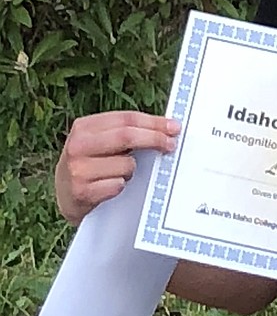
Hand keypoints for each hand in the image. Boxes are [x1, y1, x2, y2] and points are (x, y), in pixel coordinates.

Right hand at [56, 111, 179, 225]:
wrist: (64, 197)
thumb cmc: (90, 165)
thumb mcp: (99, 142)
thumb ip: (124, 132)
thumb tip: (164, 127)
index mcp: (84, 127)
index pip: (127, 119)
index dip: (153, 122)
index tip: (173, 127)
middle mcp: (78, 145)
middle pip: (127, 136)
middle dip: (154, 139)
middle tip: (171, 144)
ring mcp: (78, 169)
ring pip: (126, 165)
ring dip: (131, 171)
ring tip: (118, 174)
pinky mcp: (81, 192)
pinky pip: (118, 186)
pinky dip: (120, 186)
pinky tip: (109, 186)